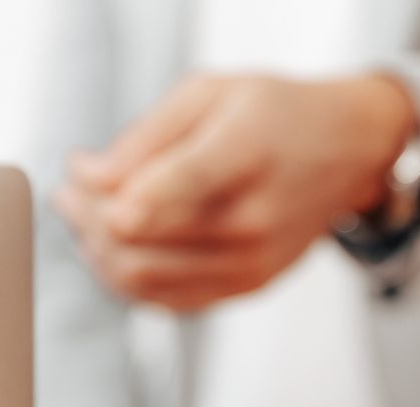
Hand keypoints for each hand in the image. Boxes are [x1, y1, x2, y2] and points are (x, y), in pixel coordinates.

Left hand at [53, 73, 419, 310]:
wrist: (349, 151)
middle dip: (86, 217)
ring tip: (85, 215)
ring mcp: (251, 262)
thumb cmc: (278, 114)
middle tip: (71, 189)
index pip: (172, 189)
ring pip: (141, 279)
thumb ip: (147, 136)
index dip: (113, 197)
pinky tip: (118, 246)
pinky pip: (165, 300)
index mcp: (245, 154)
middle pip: (138, 241)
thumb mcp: (212, 93)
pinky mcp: (247, 286)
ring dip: (97, 250)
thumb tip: (91, 178)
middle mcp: (252, 219)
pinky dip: (127, 278)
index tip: (79, 175)